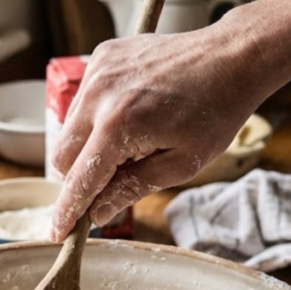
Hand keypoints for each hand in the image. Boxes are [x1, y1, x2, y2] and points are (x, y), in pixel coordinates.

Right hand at [50, 15, 263, 239]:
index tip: (58, 232)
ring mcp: (98, 71)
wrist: (232, 57)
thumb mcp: (181, 165)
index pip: (79, 180)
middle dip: (81, 176)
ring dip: (89, 146)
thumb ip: (132, 189)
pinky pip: (83, 101)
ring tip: (134, 140)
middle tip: (116, 179)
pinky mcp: (102, 57)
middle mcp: (99, 94)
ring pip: (68, 129)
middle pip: (62, 156)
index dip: (68, 211)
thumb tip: (98, 213)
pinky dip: (97, 117)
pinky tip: (131, 114)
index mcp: (119, 125)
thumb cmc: (215, 112)